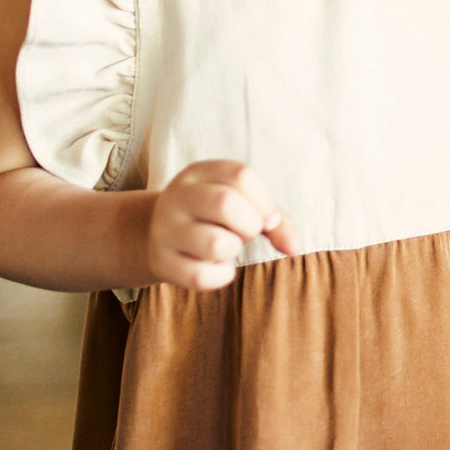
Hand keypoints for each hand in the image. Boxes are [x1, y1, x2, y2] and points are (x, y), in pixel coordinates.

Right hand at [142, 159, 299, 289]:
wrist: (154, 235)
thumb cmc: (212, 218)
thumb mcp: (240, 204)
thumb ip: (274, 219)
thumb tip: (294, 247)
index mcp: (199, 173)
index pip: (242, 175)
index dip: (264, 201)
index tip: (264, 218)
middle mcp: (178, 197)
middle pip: (226, 203)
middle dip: (249, 224)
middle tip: (244, 232)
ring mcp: (166, 230)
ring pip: (215, 243)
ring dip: (233, 250)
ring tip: (225, 246)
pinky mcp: (163, 262)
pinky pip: (202, 276)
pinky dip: (220, 276)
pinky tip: (213, 266)